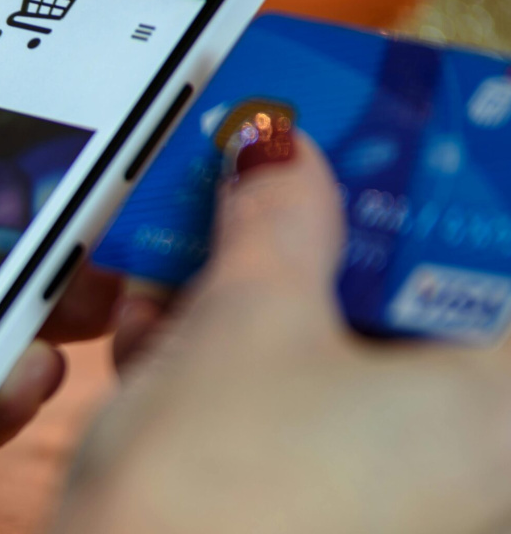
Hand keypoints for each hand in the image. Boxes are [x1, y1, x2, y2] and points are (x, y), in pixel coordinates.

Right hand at [57, 132, 510, 532]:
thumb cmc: (214, 504)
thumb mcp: (243, 326)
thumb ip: (276, 218)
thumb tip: (279, 153)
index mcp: (499, 409)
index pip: (496, 259)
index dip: (453, 186)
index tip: (400, 142)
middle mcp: (474, 462)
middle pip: (424, 304)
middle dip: (339, 234)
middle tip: (278, 181)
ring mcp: (402, 498)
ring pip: (352, 359)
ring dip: (268, 297)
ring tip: (189, 254)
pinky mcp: (328, 515)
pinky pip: (305, 416)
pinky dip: (244, 368)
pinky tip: (162, 335)